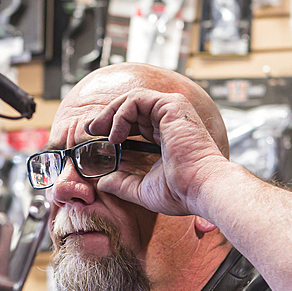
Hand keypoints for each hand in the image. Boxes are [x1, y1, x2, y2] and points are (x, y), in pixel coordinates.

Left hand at [85, 88, 230, 216]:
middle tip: (90, 130)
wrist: (201, 187)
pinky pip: (137, 99)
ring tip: (98, 131)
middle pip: (131, 108)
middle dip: (107, 117)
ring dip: (110, 114)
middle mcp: (170, 120)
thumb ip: (123, 183)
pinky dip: (121, 114)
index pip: (135, 123)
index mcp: (166, 135)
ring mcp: (172, 110)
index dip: (114, 127)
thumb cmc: (181, 191)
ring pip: (132, 100)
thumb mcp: (143, 188)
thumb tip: (103, 184)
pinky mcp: (172, 105)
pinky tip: (115, 135)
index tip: (96, 137)